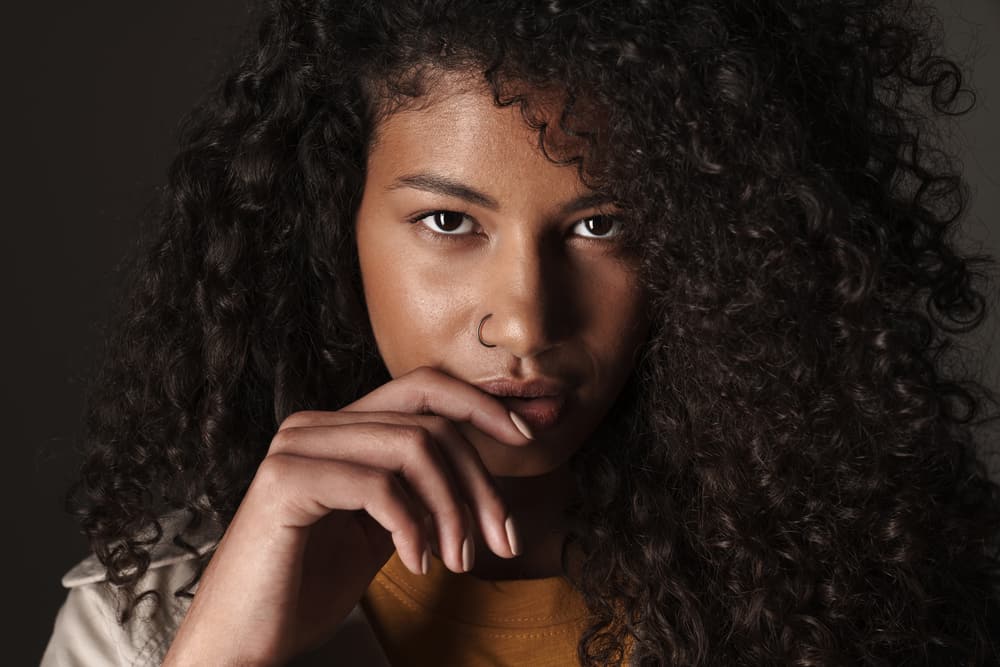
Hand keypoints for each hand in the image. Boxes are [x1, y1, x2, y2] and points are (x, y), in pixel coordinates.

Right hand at [162, 366, 527, 665]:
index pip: (424, 387)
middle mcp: (316, 424)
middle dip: (481, 480)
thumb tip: (489, 472)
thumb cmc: (309, 588)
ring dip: (454, 509)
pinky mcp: (285, 481)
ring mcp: (297, 447)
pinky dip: (413, 526)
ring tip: (459, 561)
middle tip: (501, 539)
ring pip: (414, 447)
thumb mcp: (384, 529)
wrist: (245, 641)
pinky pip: (379, 485)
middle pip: (431, 419)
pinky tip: (419, 563)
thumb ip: (421, 492)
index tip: (527, 438)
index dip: (482, 404)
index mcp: (340, 429)